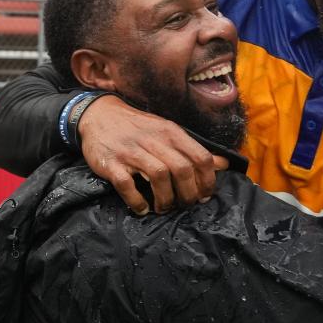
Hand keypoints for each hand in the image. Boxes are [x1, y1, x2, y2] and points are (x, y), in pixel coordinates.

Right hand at [78, 95, 226, 213]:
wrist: (99, 115)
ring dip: (165, 199)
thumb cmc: (138, 128)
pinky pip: (127, 185)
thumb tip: (223, 164)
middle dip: (188, 194)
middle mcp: (154, 140)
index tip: (204, 195)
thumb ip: (194, 150)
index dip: (207, 181)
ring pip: (159, 176)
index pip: (200, 157)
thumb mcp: (168, 133)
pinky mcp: (111, 163)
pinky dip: (137, 200)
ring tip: (164, 208)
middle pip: (182, 169)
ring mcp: (131, 151)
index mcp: (171, 133)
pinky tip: (141, 208)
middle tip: (184, 205)